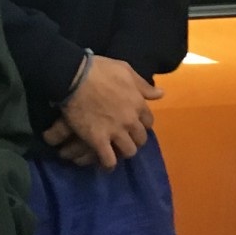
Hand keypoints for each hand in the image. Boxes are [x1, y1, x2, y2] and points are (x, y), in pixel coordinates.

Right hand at [45, 55, 162, 169]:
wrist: (75, 76)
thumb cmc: (99, 69)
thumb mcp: (126, 70)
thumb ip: (143, 85)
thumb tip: (160, 94)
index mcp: (138, 103)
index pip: (148, 121)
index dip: (142, 124)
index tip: (136, 124)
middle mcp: (130, 120)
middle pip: (141, 138)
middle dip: (135, 139)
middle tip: (126, 139)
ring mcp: (115, 131)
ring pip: (128, 151)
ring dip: (124, 151)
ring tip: (116, 150)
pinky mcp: (98, 140)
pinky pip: (108, 160)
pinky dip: (108, 164)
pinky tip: (105, 165)